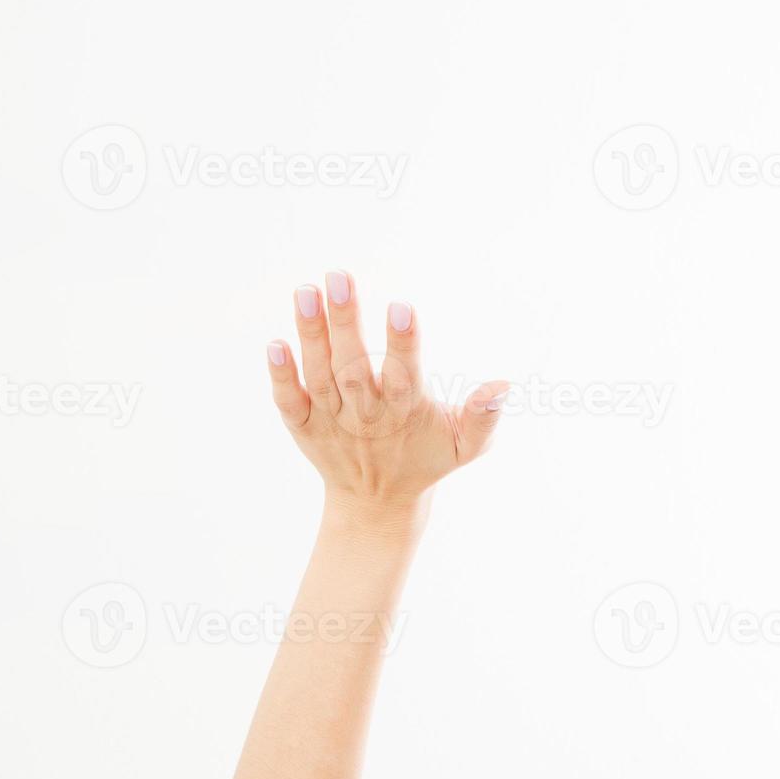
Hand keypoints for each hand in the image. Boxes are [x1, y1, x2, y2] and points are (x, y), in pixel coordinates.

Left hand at [265, 272, 506, 513]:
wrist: (376, 502)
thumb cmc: (427, 459)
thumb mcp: (465, 445)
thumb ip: (483, 417)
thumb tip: (504, 386)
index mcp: (406, 413)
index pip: (404, 375)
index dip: (404, 343)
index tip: (401, 307)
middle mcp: (365, 415)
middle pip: (353, 366)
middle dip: (345, 320)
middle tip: (338, 275)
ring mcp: (331, 420)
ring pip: (318, 375)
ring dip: (310, 333)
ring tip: (306, 290)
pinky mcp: (305, 426)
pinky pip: (289, 401)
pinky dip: (280, 376)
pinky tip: (275, 343)